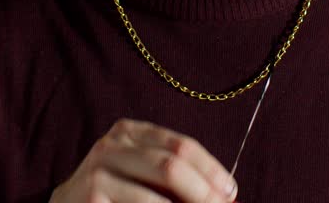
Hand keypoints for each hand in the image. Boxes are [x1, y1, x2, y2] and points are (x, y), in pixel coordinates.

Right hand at [50, 118, 238, 202]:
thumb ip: (175, 176)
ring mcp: (97, 176)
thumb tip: (226, 195)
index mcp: (128, 132)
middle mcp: (110, 147)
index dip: (211, 170)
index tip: (231, 192)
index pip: (181, 146)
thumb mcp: (140, 172)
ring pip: (156, 200)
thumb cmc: (114, 193)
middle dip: (202, 194)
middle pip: (170, 168)